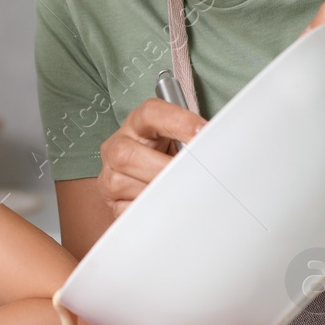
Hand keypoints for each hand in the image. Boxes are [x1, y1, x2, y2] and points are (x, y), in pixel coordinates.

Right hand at [97, 98, 206, 217]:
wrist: (145, 179)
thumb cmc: (165, 155)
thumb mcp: (177, 140)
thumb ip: (191, 140)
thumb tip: (214, 150)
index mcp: (137, 125)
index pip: (150, 113)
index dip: (178, 121)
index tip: (203, 132)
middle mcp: (117, 147)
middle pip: (127, 154)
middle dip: (163, 167)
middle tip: (190, 175)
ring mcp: (110, 176)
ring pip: (124, 185)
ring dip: (158, 193)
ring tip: (181, 193)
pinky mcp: (112, 203)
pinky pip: (128, 211)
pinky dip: (150, 211)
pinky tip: (167, 208)